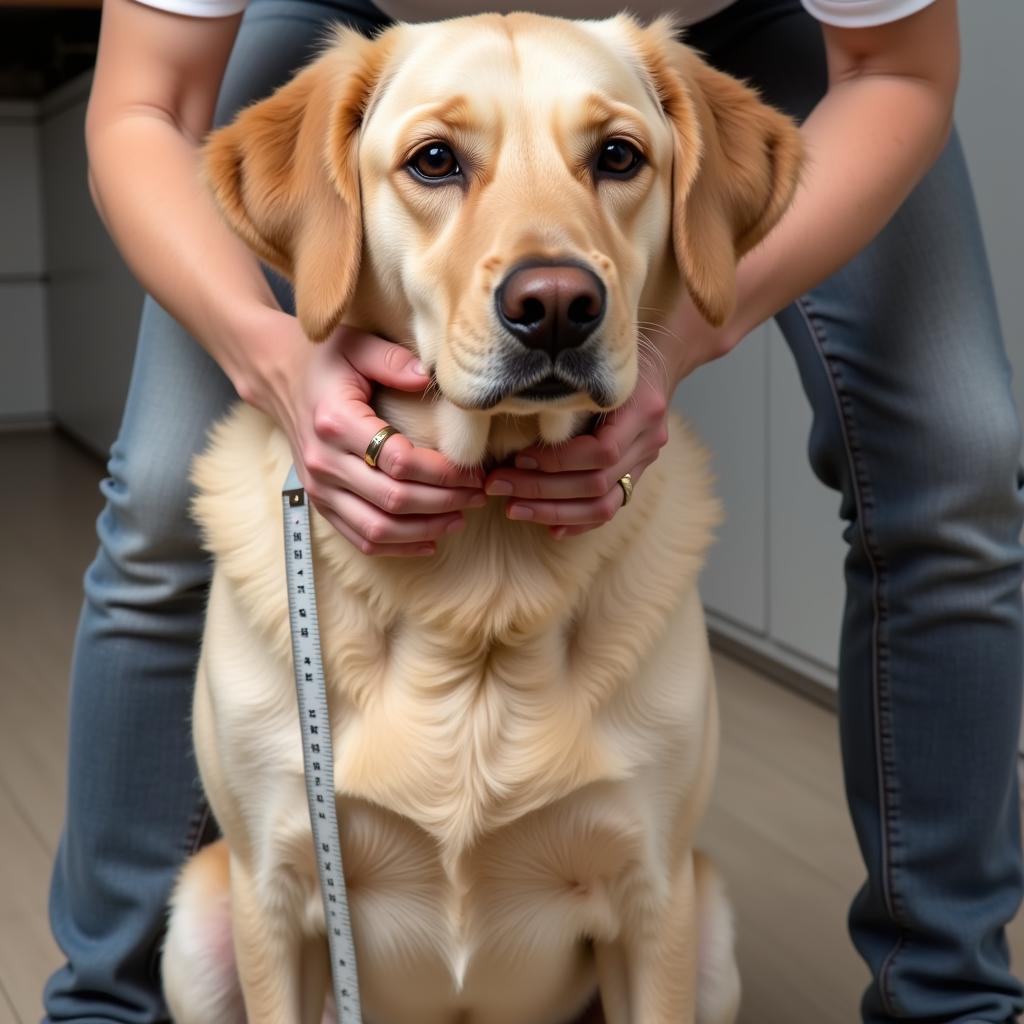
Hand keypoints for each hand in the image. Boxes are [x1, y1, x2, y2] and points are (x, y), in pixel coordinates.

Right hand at [251, 310, 485, 556]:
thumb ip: (394, 360)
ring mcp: (319, 488)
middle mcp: (324, 462)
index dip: (441, 471)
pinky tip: (430, 541)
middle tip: (479, 494)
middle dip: (444, 501)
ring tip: (461, 518)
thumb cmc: (325, 360)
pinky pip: (360, 538)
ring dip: (425, 529)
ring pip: (377, 528)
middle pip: (393, 499)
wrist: (280, 377)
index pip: (398, 460)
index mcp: (335, 422)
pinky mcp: (321, 503)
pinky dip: (397, 547)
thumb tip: (429, 378)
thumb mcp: (357, 345)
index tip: (472, 469)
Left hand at [483, 353, 671, 538]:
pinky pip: (609, 507)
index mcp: (642, 411)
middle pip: (597, 483)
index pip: (601, 452)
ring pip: (604, 505)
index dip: (556, 461)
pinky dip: (578, 521)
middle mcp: (649, 441)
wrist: (661, 361)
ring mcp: (646, 461)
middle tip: (498, 486)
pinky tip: (549, 528)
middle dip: (542, 489)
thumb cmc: (617, 356)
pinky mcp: (636, 475)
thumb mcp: (596, 363)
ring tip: (513, 509)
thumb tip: (513, 410)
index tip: (517, 458)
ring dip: (554, 511)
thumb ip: (569, 388)